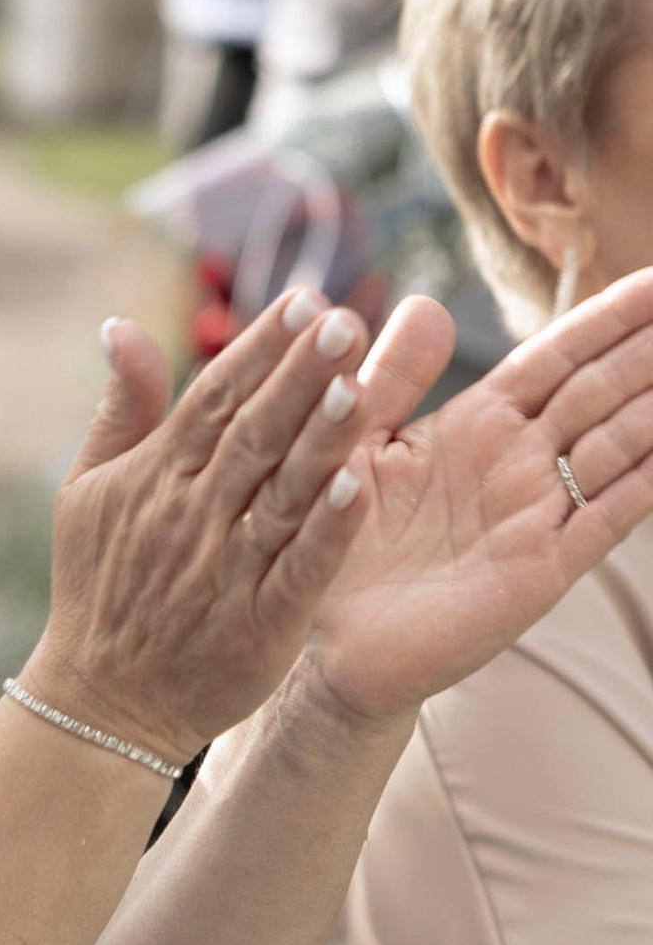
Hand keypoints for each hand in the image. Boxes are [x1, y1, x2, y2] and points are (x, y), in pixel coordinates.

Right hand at [25, 284, 385, 767]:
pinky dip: (325, 530)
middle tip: (345, 321)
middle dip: (298, 375)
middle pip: (252, 433)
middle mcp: (191, 515)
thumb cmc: (100, 587)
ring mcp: (225, 570)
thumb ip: (119, 408)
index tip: (306, 300)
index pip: (212, 397)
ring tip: (358, 383)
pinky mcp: (259, 625)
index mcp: (155, 476)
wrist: (102, 701)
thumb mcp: (87, 491)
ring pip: (279, 493)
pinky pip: (297, 570)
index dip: (260, 348)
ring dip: (319, 439)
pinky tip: (357, 486)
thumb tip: (120, 324)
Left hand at [298, 265, 652, 722]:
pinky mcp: (545, 566)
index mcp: (476, 423)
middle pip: (601, 389)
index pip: (556, 357)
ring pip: (620, 442)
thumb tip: (425, 302)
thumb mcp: (350, 446)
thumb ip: (387, 380)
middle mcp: (519, 462)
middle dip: (648, 349)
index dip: (606, 319)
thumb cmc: (331, 539)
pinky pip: (613, 512)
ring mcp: (539, 512)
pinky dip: (651, 478)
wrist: (324, 642)